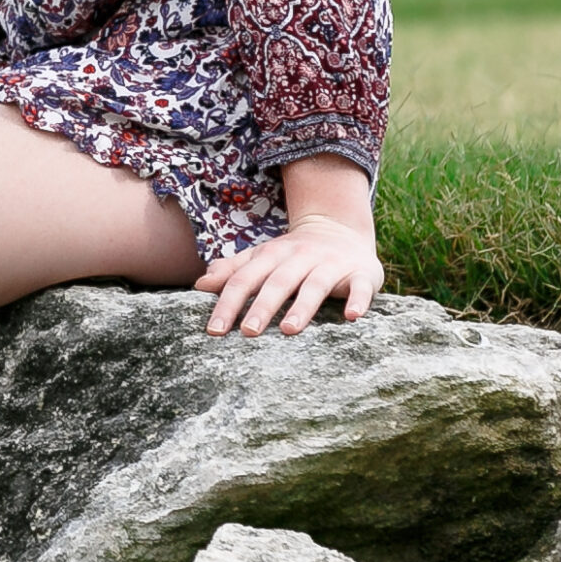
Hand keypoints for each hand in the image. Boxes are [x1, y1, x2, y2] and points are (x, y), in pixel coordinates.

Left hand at [194, 211, 383, 337]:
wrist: (341, 228)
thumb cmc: (294, 254)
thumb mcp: (263, 257)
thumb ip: (234, 270)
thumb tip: (200, 284)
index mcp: (273, 255)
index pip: (246, 278)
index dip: (229, 302)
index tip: (214, 330)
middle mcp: (300, 258)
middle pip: (278, 282)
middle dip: (262, 306)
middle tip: (248, 333)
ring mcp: (331, 265)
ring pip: (315, 285)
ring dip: (303, 306)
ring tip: (289, 329)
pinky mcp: (360, 274)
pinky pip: (360, 287)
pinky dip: (358, 300)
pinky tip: (352, 316)